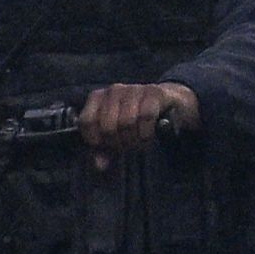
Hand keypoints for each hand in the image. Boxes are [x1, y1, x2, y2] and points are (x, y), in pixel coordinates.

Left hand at [80, 81, 203, 153]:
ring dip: (135, 139)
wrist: (167, 103)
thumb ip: (104, 150)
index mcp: (98, 97)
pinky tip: (149, 135)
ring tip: (139, 142)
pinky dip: (147, 131)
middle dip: (119, 143)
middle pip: (108, 126)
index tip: (107, 147)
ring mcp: (134, 88)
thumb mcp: (117, 136)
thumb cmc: (136, 120)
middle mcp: (114, 90)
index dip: (96, 140)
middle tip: (128, 146)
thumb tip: (99, 165)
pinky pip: (146, 116)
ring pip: (127, 122)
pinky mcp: (154, 92)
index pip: (87, 121)